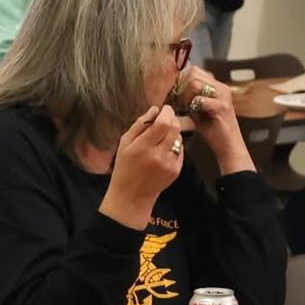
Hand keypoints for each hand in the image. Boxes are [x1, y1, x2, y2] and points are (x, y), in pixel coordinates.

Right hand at [102, 105, 183, 226]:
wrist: (132, 196)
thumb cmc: (124, 167)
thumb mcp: (124, 143)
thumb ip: (139, 125)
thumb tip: (155, 109)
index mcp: (143, 147)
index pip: (163, 123)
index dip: (167, 112)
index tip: (165, 108)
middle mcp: (158, 155)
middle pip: (175, 128)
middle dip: (172, 119)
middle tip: (166, 119)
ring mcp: (169, 164)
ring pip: (179, 138)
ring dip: (173, 133)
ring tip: (161, 138)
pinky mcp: (176, 170)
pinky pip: (180, 150)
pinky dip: (174, 146)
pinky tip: (163, 151)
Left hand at [173, 65, 250, 172]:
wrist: (229, 147)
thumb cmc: (213, 130)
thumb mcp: (199, 109)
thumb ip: (189, 97)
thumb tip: (172, 88)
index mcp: (217, 86)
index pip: (194, 70)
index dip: (181, 79)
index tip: (174, 93)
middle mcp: (222, 88)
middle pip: (193, 73)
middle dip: (180, 87)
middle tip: (177, 102)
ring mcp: (223, 96)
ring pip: (195, 83)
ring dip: (184, 96)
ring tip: (183, 108)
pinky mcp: (221, 107)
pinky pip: (199, 99)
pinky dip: (190, 106)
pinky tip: (190, 114)